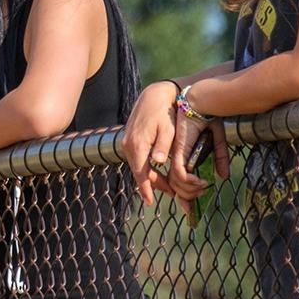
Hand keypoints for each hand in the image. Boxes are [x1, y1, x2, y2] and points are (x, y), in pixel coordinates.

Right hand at [122, 84, 178, 204]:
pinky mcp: (130, 140)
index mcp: (138, 144)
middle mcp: (128, 145)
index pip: (141, 173)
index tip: (150, 202)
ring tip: (168, 185)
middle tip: (172, 193)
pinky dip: (147, 167)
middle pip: (139, 172)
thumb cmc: (164, 112)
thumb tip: (158, 162)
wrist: (154, 95)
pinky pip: (137, 159)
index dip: (146, 189)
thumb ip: (163, 146)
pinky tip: (158, 171)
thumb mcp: (167, 129)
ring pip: (138, 166)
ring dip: (151, 176)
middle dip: (154, 185)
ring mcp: (127, 142)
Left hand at [165, 113, 225, 203]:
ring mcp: (177, 154)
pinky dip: (190, 181)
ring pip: (177, 182)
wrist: (205, 103)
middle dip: (187, 198)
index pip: (177, 180)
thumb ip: (220, 158)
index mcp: (183, 156)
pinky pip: (180, 173)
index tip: (191, 208)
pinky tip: (202, 181)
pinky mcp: (179, 150)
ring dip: (190, 190)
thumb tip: (223, 177)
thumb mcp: (218, 141)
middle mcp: (177, 157)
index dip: (184, 195)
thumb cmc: (210, 118)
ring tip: (204, 187)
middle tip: (199, 199)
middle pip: (175, 186)